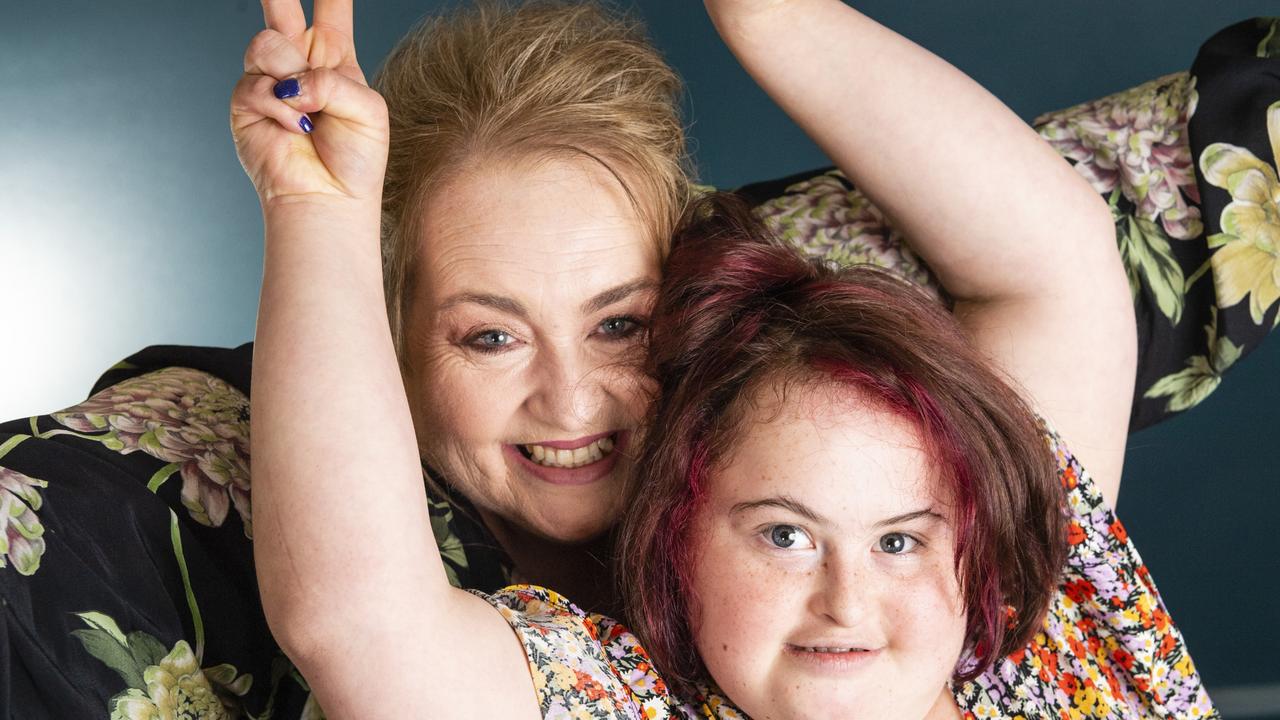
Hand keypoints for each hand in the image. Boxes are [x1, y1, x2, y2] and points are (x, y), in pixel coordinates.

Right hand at [230, 0, 388, 207]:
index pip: (332, 9)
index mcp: (334, 58)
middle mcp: (299, 63)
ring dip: (290, 75)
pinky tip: (293, 130)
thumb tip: (291, 81)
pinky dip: (279, 108)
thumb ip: (335, 80)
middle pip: (282, 8)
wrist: (328, 199)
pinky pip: (257, 83)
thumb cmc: (355, 160)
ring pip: (268, 42)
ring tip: (305, 112)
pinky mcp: (246, 101)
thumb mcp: (368, 110)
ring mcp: (269, 80)